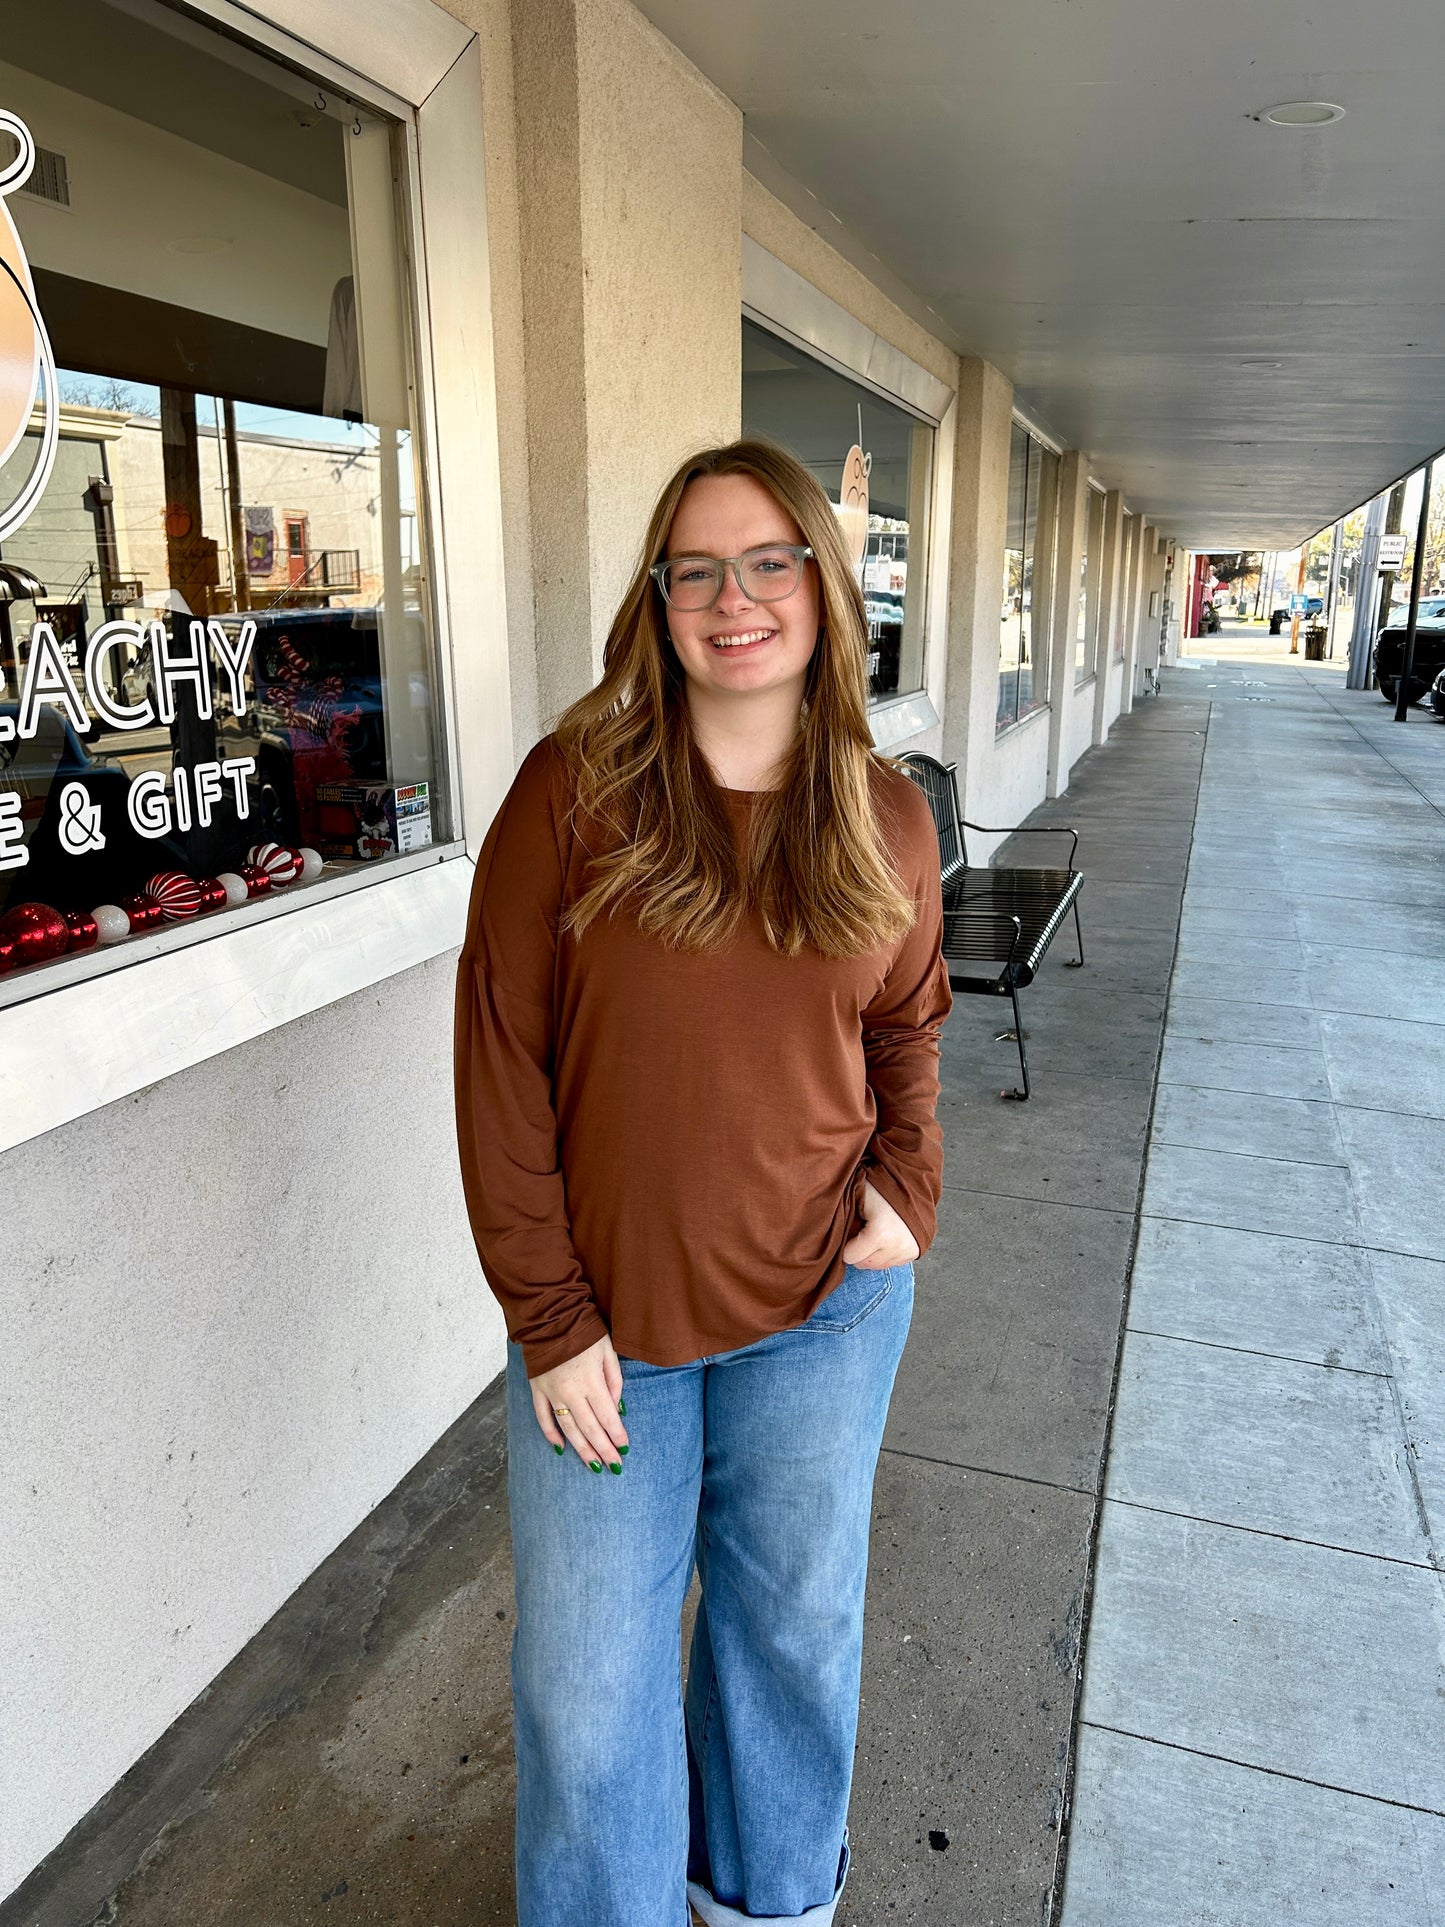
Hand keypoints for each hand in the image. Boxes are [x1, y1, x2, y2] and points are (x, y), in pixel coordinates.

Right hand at [530, 1333, 629, 1472]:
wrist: (551, 1317)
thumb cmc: (584, 1332)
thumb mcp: (608, 1351)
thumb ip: (614, 1381)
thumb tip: (617, 1408)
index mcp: (591, 1381)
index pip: (607, 1416)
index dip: (616, 1435)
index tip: (624, 1449)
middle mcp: (571, 1391)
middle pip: (589, 1428)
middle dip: (603, 1449)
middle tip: (613, 1467)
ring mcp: (552, 1392)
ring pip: (568, 1428)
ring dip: (582, 1449)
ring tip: (594, 1466)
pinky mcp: (538, 1390)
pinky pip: (543, 1417)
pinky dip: (551, 1434)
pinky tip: (561, 1448)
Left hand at [841, 1178, 919, 1269]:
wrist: (913, 1183)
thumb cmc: (883, 1186)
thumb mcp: (859, 1195)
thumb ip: (845, 1217)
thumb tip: (830, 1233)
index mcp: (880, 1233)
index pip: (850, 1257)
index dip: (845, 1245)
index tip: (848, 1231)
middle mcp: (896, 1246)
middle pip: (864, 1264)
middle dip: (857, 1251)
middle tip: (859, 1232)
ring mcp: (907, 1251)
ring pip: (878, 1266)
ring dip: (871, 1254)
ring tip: (871, 1234)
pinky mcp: (915, 1253)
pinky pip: (892, 1263)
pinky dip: (885, 1254)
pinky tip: (885, 1238)